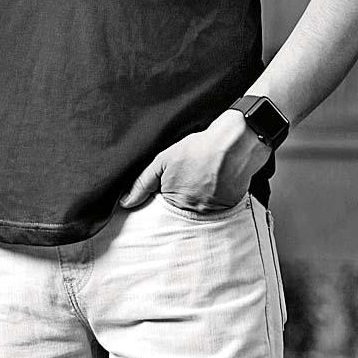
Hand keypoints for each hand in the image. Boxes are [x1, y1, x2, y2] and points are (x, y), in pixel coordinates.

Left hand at [118, 110, 271, 211]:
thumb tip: (124, 203)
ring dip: (200, 197)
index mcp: (173, 201)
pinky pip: (217, 209)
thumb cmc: (199, 149)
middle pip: (181, 210)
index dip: (165, 194)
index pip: (162, 208)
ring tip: (205, 177)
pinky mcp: (227, 210)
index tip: (175, 182)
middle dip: (184, 196)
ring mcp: (210, 212)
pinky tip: (217, 181)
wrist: (232, 145)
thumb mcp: (163, 160)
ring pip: (198, 210)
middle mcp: (191, 211)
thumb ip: (142, 183)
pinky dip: (215, 197)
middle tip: (193, 176)